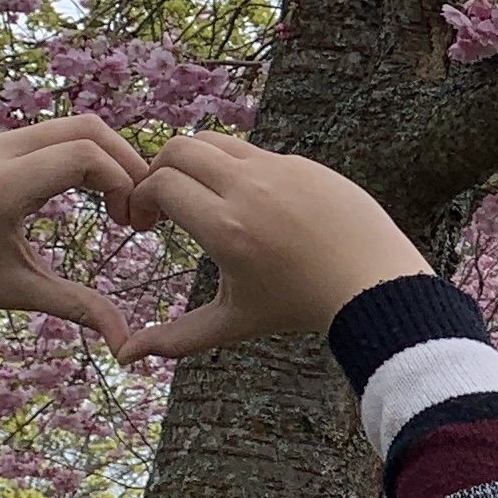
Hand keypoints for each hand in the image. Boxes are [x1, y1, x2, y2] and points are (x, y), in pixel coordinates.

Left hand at [0, 116, 146, 348]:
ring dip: (105, 156)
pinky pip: (51, 133)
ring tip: (116, 200)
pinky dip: (81, 152)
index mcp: (7, 185)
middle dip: (126, 161)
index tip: (130, 224)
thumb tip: (126, 342)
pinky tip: (87, 191)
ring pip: (72, 125)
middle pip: (89, 127)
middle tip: (137, 204)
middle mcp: (1, 151)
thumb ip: (78, 307)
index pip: (88, 156)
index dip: (125, 182)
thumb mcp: (19, 291)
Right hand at [114, 136, 431, 359]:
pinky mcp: (303, 162)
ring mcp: (279, 169)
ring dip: (194, 162)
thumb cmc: (298, 306)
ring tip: (199, 196)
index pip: (159, 184)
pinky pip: (255, 151)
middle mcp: (249, 189)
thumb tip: (125, 356)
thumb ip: (176, 338)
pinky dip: (235, 167)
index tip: (145, 224)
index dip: (140, 198)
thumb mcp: (233, 322)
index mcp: (225, 227)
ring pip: (215, 141)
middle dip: (158, 171)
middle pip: (178, 149)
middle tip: (162, 203)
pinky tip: (244, 200)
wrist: (372, 285)